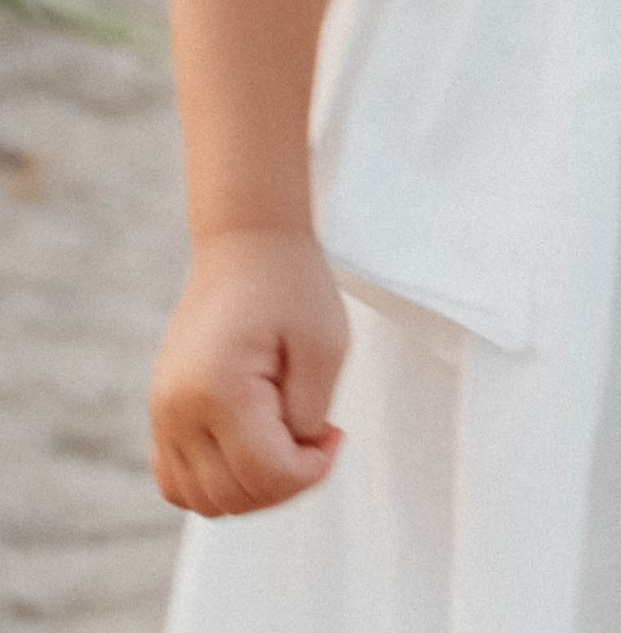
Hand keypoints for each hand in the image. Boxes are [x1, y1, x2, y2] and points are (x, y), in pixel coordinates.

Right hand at [150, 228, 346, 515]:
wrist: (246, 244)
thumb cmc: (290, 285)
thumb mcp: (325, 344)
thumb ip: (309, 414)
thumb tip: (296, 458)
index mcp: (218, 390)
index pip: (265, 475)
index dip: (312, 470)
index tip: (335, 434)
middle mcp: (177, 411)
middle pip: (233, 496)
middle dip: (285, 482)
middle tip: (315, 436)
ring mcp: (162, 414)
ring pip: (201, 500)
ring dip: (250, 490)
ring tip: (285, 442)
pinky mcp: (161, 413)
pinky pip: (178, 482)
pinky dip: (215, 484)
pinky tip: (252, 450)